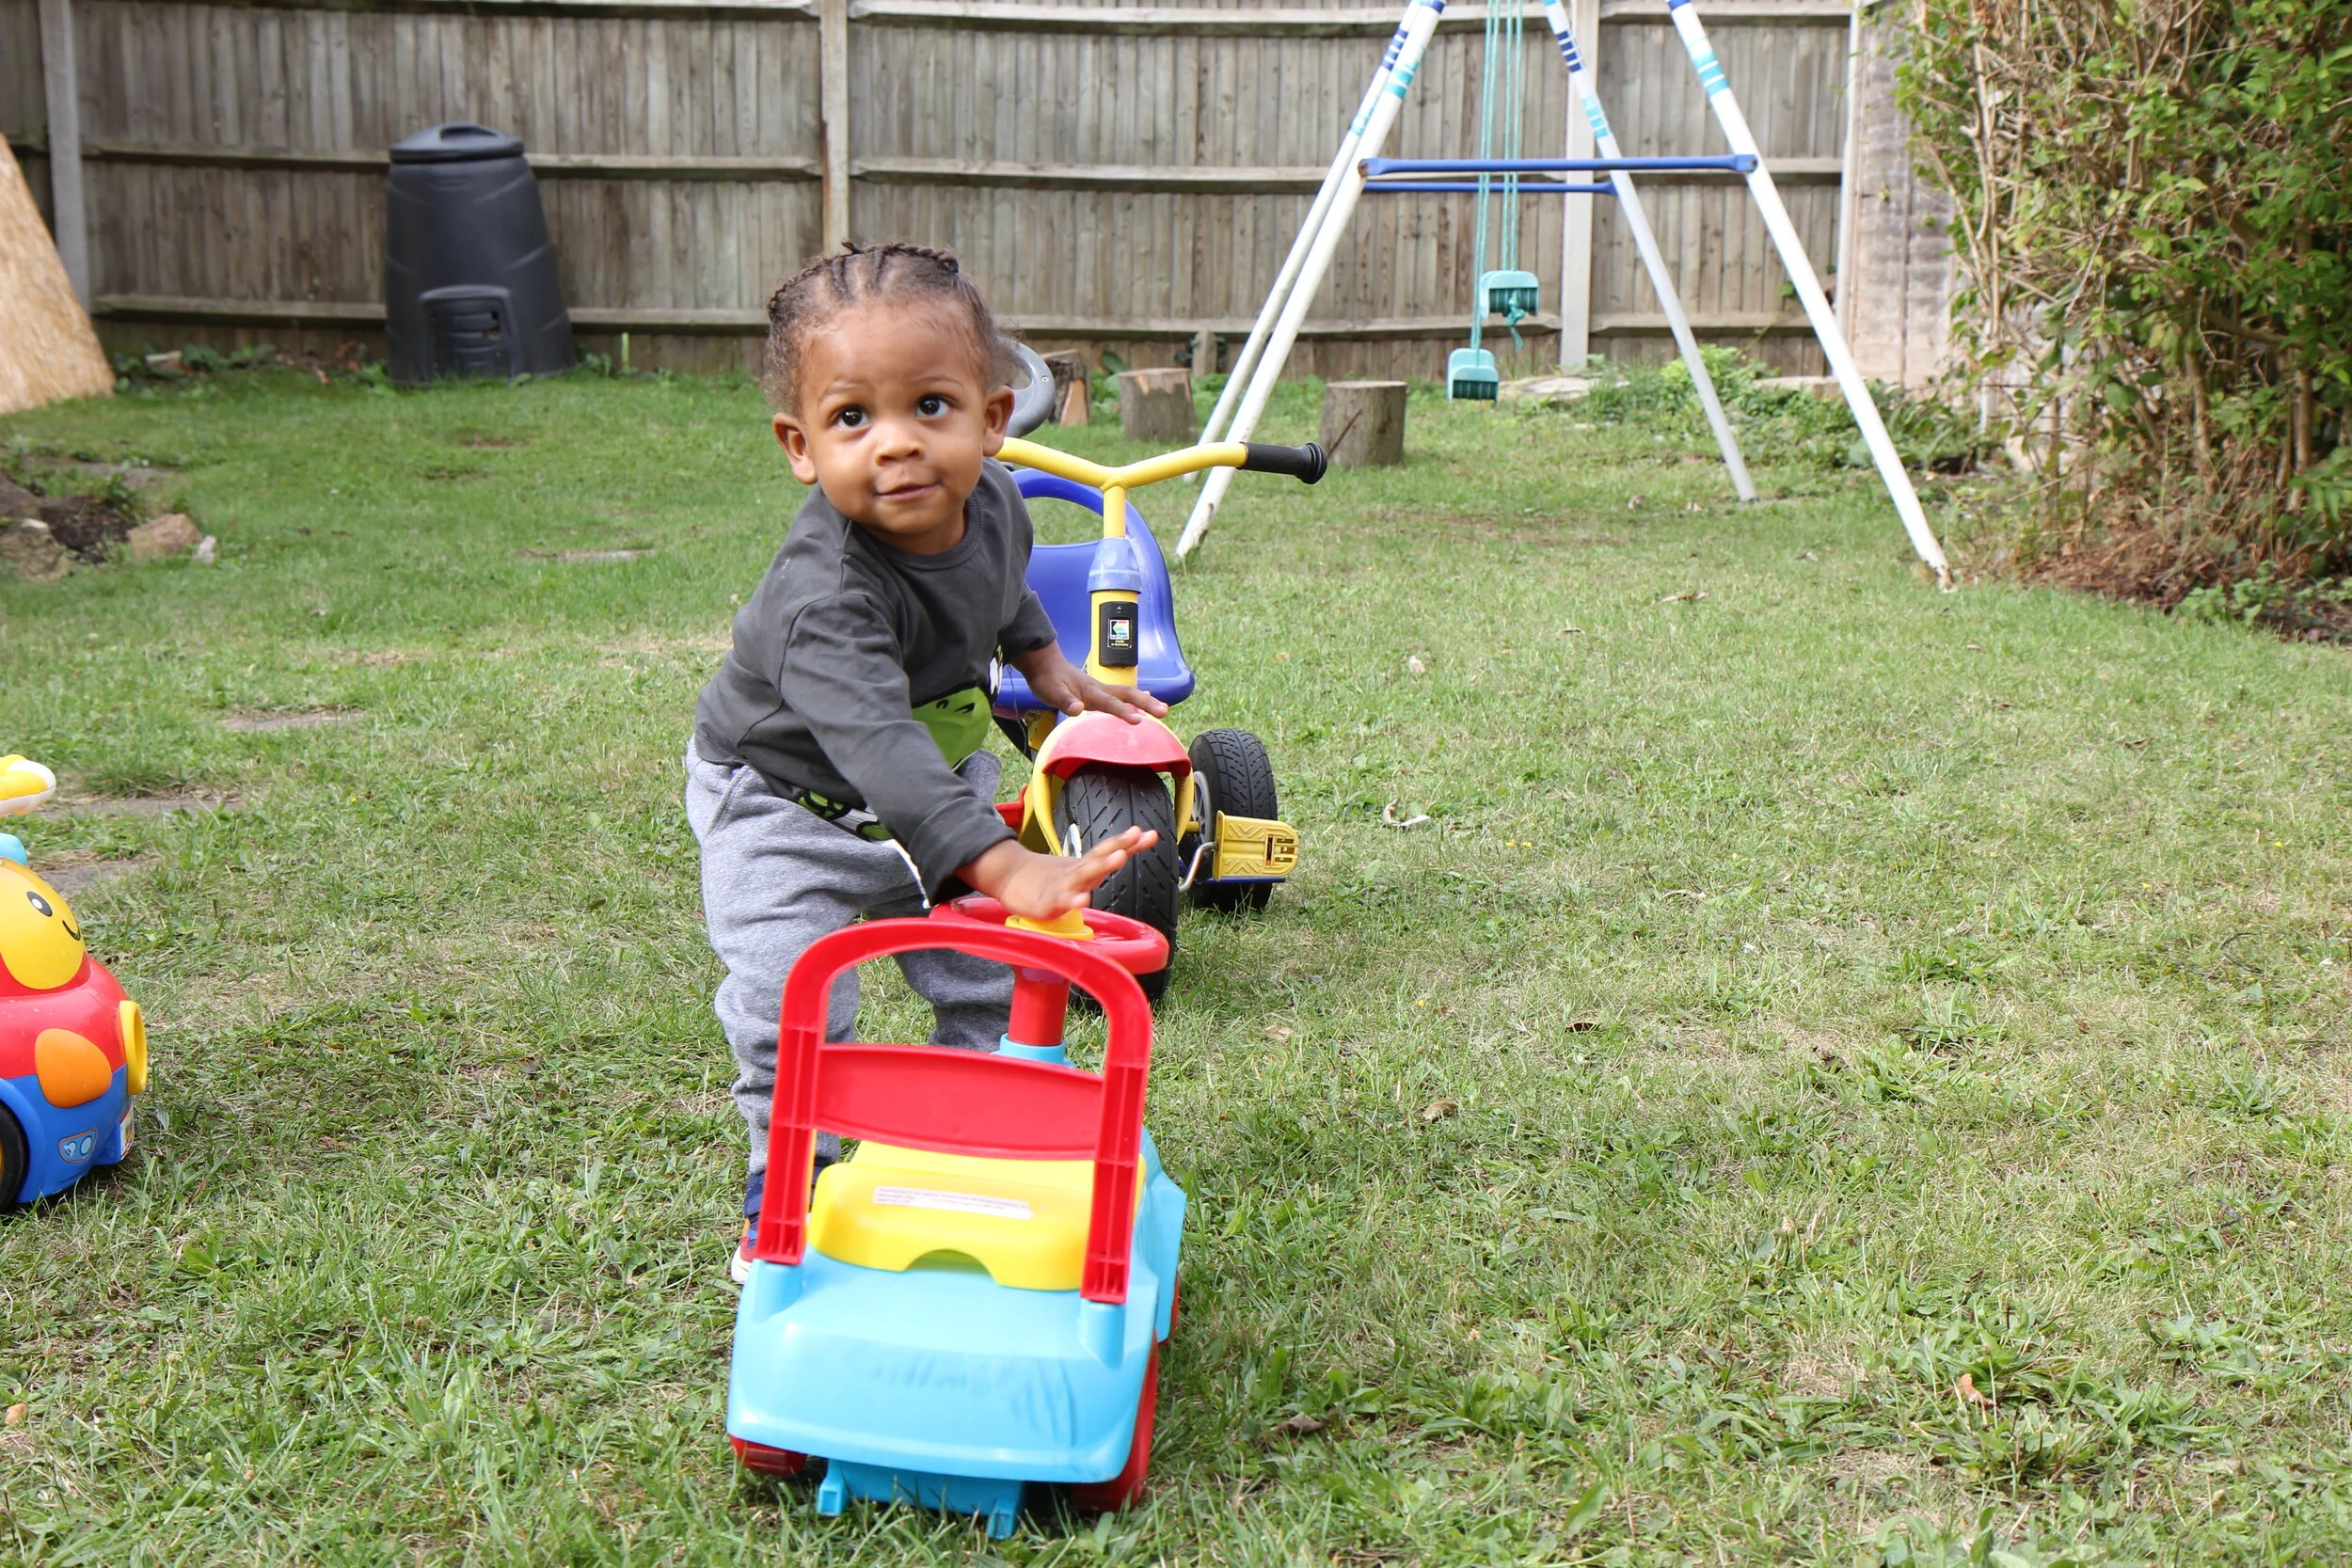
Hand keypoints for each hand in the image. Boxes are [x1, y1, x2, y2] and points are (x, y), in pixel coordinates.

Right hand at [960, 828, 1158, 921]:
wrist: (1007, 876)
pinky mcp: (1047, 902)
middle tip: (1138, 834)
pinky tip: (1084, 900)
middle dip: (1119, 845)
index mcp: (1083, 865)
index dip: (1128, 842)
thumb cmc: (1045, 877)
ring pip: (1084, 874)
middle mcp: (1075, 872)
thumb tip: (1122, 853)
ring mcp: (1062, 885)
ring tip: (1119, 857)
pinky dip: (1073, 900)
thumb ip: (1098, 865)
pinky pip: (1062, 901)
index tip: (1150, 834)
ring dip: (1103, 865)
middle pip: (1099, 856)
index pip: (1108, 850)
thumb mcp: (1076, 870)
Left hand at [1009, 643, 1167, 724]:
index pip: (1110, 703)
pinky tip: (1144, 703)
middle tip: (1165, 712)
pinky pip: (1122, 696)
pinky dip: (1136, 699)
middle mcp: (1099, 689)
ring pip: (1128, 694)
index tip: (1139, 721)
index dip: (1123, 712)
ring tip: (1163, 709)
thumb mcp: (1050, 692)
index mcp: (1090, 691)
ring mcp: (1100, 689)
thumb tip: (1078, 709)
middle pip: (1128, 694)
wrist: (1044, 663)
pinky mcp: (1099, 692)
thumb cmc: (1047, 679)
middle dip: (1147, 703)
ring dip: (1145, 701)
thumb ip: (1065, 701)